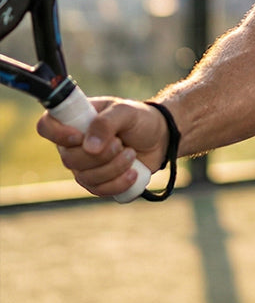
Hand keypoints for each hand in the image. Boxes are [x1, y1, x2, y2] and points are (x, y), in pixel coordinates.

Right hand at [36, 98, 167, 197]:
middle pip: (68, 159)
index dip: (56, 134)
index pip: (47, 125)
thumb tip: (88, 148)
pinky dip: (118, 183)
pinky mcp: (98, 181)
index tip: (79, 136)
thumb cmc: (140, 119)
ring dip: (113, 167)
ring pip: (84, 177)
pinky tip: (133, 173)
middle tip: (120, 143)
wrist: (160, 138)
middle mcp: (74, 144)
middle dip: (100, 154)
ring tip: (131, 153)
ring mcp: (84, 165)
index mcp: (76, 119)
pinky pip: (98, 190)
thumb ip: (107, 123)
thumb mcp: (127, 111)